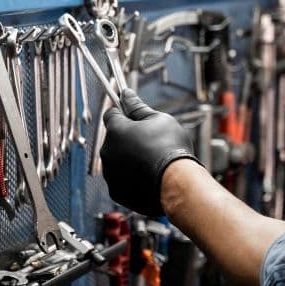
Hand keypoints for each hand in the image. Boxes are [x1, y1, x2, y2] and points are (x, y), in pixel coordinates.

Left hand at [101, 89, 199, 216]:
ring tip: (152, 162)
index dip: (123, 113)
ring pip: (117, 161)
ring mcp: (110, 174)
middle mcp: (107, 151)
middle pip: (114, 139)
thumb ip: (138, 107)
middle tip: (151, 142)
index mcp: (115, 130)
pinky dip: (131, 178)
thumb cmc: (170, 148)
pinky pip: (121, 180)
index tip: (135, 117)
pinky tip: (148, 178)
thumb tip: (126, 94)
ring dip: (128, 159)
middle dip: (127, 138)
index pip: (111, 114)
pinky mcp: (116, 192)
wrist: (177, 184)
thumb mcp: (158, 119)